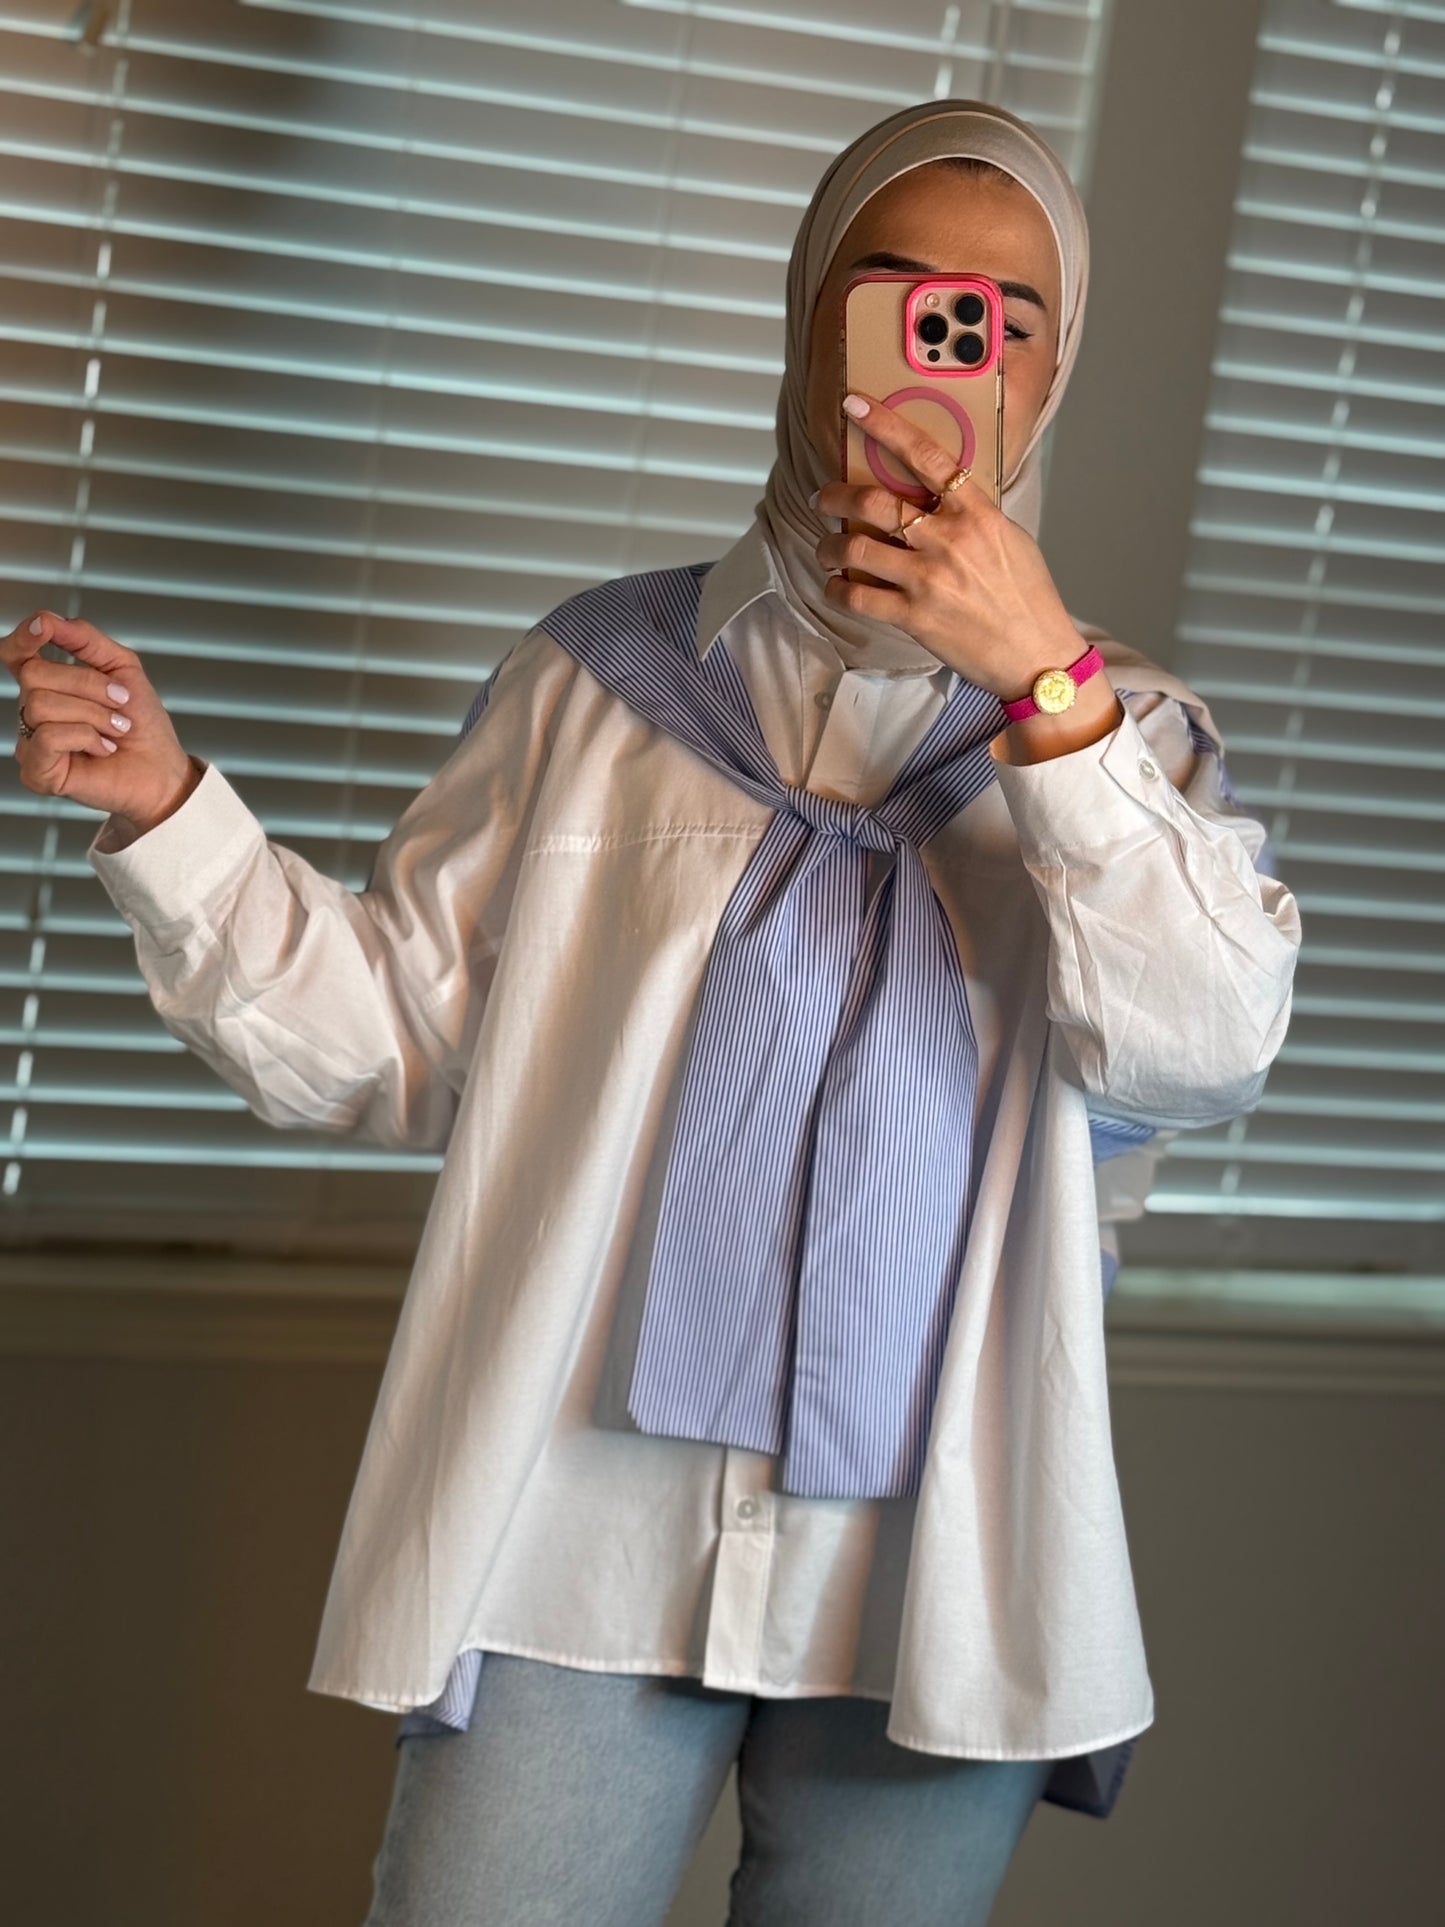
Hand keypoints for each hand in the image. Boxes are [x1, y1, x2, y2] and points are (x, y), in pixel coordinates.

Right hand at [4, 610, 199, 834]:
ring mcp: (32, 743)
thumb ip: (85, 639)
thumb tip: (47, 619)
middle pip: (35, 674)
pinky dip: (87, 737)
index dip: (22, 638)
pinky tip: (103, 748)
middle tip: (120, 706)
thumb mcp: (122, 668)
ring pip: (42, 705)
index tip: (43, 628)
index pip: (16, 655)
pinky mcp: (37, 772)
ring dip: (94, 715)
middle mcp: (34, 712)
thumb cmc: (143, 723)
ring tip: (115, 731)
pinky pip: (47, 736)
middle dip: (88, 685)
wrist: (163, 769)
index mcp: (49, 685)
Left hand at [814, 389, 1089, 702]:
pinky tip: (836, 585)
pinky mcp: (914, 617)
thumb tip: (937, 496)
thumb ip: (971, 514)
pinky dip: (837, 588)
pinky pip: (857, 595)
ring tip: (826, 548)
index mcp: (977, 513)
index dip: (885, 424)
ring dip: (829, 545)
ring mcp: (929, 579)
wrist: (1036, 655)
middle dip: (835, 495)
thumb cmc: (1026, 598)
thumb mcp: (1009, 539)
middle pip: (874, 501)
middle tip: (822, 497)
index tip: (855, 405)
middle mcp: (949, 540)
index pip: (926, 455)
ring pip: (856, 547)